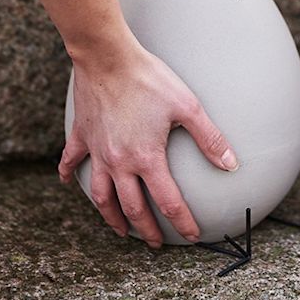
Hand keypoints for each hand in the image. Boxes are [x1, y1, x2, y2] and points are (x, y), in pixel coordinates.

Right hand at [59, 39, 236, 245]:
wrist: (109, 56)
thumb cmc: (149, 78)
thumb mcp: (187, 105)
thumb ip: (209, 137)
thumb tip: (230, 164)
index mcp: (146, 158)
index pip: (168, 201)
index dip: (183, 222)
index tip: (193, 235)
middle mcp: (119, 162)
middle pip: (132, 207)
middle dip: (147, 230)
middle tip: (156, 243)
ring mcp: (97, 150)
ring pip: (101, 195)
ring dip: (111, 216)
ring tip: (120, 228)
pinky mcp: (82, 135)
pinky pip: (71, 161)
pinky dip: (69, 174)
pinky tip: (68, 182)